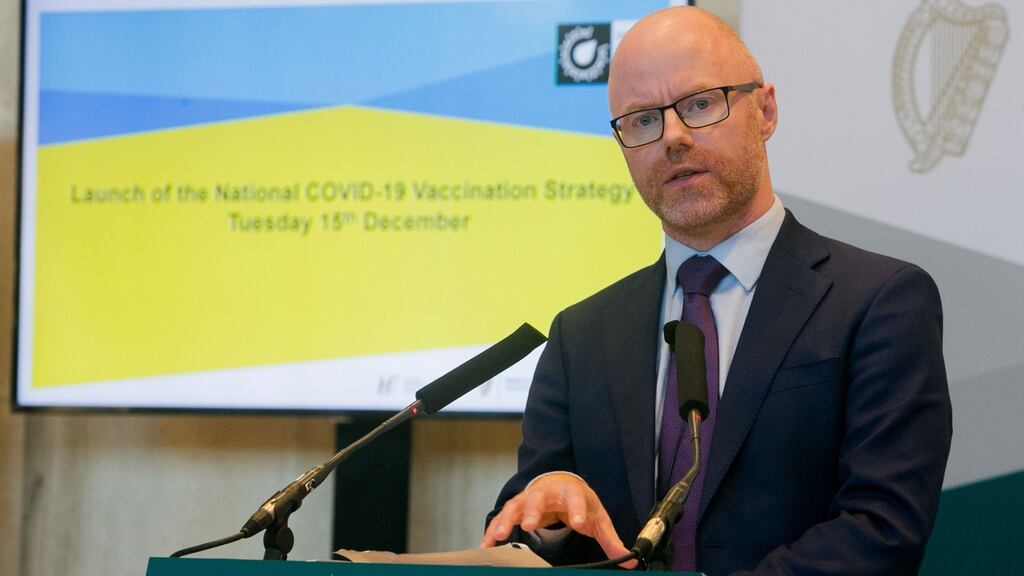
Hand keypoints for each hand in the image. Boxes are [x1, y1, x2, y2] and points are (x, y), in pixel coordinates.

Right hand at [480, 472, 635, 566]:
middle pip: (538, 499)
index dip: (577, 510)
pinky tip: (485, 545)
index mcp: (571, 492)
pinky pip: (502, 518)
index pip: (576, 499)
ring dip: (505, 521)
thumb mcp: (596, 518)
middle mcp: (546, 492)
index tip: (578, 522)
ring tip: (498, 536)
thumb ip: (610, 539)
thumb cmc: (579, 501)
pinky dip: (493, 530)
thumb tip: (630, 560)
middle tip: (528, 526)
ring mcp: (528, 498)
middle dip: (532, 512)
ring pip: (515, 506)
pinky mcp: (516, 508)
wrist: (561, 484)